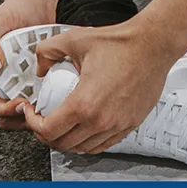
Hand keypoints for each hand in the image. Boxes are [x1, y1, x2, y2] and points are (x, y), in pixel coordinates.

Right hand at [0, 0, 56, 132]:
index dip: (3, 111)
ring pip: (29, 111)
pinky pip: (46, 95)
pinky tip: (64, 91)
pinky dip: (52, 97)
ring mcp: (25, 82)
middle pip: (10, 116)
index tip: (20, 104)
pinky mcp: (42, 77)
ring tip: (53, 105)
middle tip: (39, 111)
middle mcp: (8, 83)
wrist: (36, 1)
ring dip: (39, 112)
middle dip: (22, 119)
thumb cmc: (12, 11)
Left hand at [20, 17, 177, 154]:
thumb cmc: (121, 42)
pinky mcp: (130, 125)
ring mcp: (116, 125)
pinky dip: (89, 141)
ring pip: (82, 148)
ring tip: (64, 123)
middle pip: (62, 144)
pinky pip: (103, 145)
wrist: (153, 43)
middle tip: (44, 119)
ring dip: (68, 139)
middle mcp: (100, 121)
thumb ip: (48, 50)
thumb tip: (39, 66)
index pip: (47, 131)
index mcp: (83, 103)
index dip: (33, 124)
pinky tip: (85, 126)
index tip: (33, 113)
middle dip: (47, 134)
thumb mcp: (76, 39)